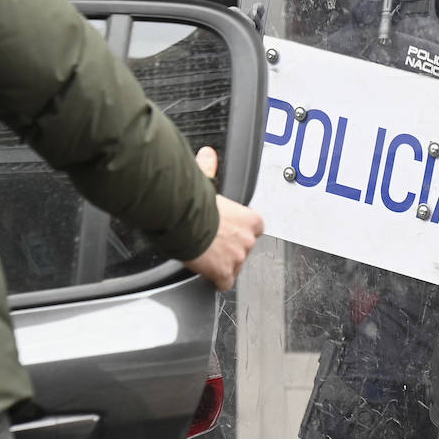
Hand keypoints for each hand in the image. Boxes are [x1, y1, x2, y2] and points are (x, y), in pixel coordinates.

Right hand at [183, 146, 264, 291]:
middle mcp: (248, 239)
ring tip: (206, 255)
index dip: (240, 231)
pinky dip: (216, 280)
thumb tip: (207, 155)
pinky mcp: (225, 273)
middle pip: (244, 249)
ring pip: (234, 266)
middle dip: (230, 248)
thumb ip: (210, 170)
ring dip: (222, 264)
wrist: (183, 221)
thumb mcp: (207, 185)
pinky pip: (224, 283)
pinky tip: (207, 273)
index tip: (227, 230)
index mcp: (250, 219)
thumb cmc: (194, 203)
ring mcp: (238, 258)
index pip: (254, 229)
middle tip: (213, 243)